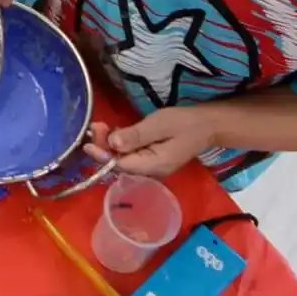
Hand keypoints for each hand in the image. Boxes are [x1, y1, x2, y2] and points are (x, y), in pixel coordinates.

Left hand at [83, 111, 212, 177]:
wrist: (209, 125)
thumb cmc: (186, 123)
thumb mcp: (160, 125)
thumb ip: (136, 135)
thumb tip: (112, 143)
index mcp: (153, 166)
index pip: (120, 164)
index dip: (102, 153)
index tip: (87, 142)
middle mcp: (150, 171)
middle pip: (119, 163)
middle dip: (104, 146)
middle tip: (95, 126)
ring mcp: (151, 167)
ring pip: (123, 158)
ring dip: (110, 143)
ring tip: (100, 126)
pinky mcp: (151, 159)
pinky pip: (131, 154)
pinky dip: (120, 143)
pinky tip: (114, 131)